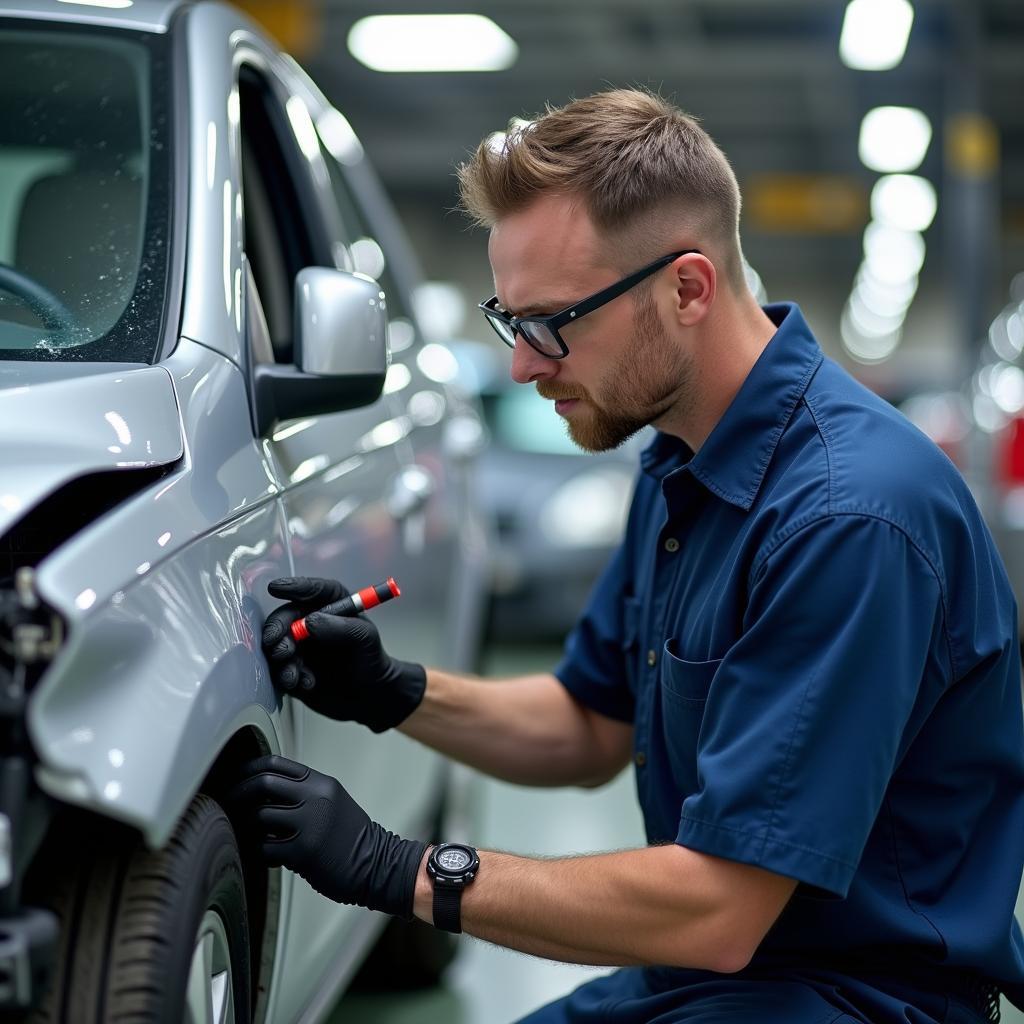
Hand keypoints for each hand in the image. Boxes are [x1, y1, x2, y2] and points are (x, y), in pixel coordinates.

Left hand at [228, 755, 424, 917]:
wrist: (378, 864)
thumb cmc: (351, 836)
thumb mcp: (332, 800)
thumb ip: (303, 791)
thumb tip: (263, 789)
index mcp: (320, 783)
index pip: (275, 763)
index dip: (248, 769)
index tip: (235, 778)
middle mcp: (315, 798)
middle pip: (263, 783)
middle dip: (238, 793)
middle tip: (228, 803)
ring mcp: (309, 824)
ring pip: (259, 815)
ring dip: (246, 825)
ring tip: (245, 832)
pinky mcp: (303, 852)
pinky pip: (265, 847)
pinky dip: (258, 851)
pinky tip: (263, 854)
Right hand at [261, 576, 425, 731]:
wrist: (368, 696)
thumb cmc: (370, 660)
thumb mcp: (364, 638)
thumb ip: (340, 627)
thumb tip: (310, 622)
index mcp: (332, 606)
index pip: (312, 590)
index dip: (294, 587)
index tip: (276, 588)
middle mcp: (311, 622)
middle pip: (285, 617)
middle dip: (278, 630)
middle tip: (281, 646)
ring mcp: (300, 646)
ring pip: (276, 645)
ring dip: (282, 659)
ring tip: (295, 673)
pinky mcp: (292, 668)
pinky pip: (279, 669)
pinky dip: (288, 676)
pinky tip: (307, 683)